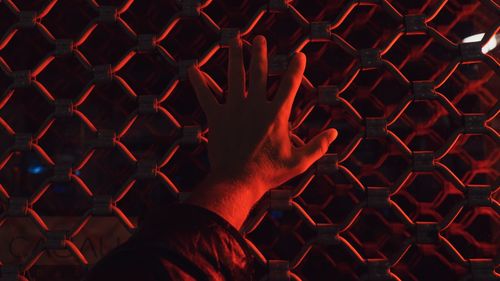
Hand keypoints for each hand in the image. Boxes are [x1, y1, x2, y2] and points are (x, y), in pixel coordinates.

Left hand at [185, 35, 336, 228]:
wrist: (237, 182)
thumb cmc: (269, 173)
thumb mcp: (299, 162)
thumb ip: (318, 146)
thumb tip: (335, 132)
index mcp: (276, 115)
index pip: (290, 85)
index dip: (296, 68)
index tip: (299, 55)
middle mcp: (255, 106)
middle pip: (258, 72)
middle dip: (260, 53)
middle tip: (260, 39)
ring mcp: (234, 109)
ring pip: (234, 76)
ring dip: (235, 57)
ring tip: (235, 41)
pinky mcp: (217, 118)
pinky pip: (206, 96)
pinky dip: (200, 83)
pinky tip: (194, 69)